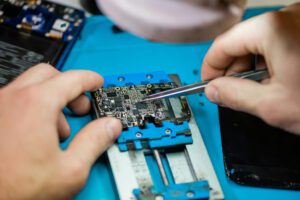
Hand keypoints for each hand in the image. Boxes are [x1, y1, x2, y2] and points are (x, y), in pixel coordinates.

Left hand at [0, 64, 121, 198]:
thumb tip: (109, 127)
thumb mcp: (70, 170)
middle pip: (48, 75)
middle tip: (80, 107)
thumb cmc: (14, 191)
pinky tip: (37, 135)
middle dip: (69, 87)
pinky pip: (15, 101)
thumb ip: (95, 141)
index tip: (96, 82)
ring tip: (58, 131)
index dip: (90, 80)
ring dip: (50, 100)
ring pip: (30, 88)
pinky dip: (32, 108)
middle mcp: (11, 99)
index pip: (71, 79)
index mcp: (35, 105)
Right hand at [201, 3, 299, 133]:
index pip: (223, 44)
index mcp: (272, 28)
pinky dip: (271, 59)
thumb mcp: (272, 105)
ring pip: (261, 40)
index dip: (210, 66)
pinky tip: (277, 78)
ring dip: (251, 64)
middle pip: (242, 39)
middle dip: (232, 67)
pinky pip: (280, 40)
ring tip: (257, 88)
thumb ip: (233, 95)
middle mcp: (289, 15)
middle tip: (229, 90)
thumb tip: (213, 90)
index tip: (208, 83)